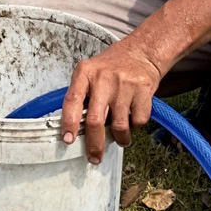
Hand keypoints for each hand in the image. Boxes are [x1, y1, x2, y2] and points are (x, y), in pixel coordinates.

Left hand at [58, 36, 163, 164]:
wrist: (141, 52)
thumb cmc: (111, 68)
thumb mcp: (90, 73)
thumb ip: (82, 96)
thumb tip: (74, 130)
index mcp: (85, 73)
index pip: (72, 100)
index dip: (68, 123)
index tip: (68, 140)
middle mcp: (103, 78)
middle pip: (95, 120)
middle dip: (94, 145)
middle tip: (94, 157)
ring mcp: (124, 84)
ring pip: (119, 126)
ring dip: (120, 139)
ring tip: (122, 138)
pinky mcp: (143, 90)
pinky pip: (138, 121)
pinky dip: (135, 126)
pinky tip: (133, 116)